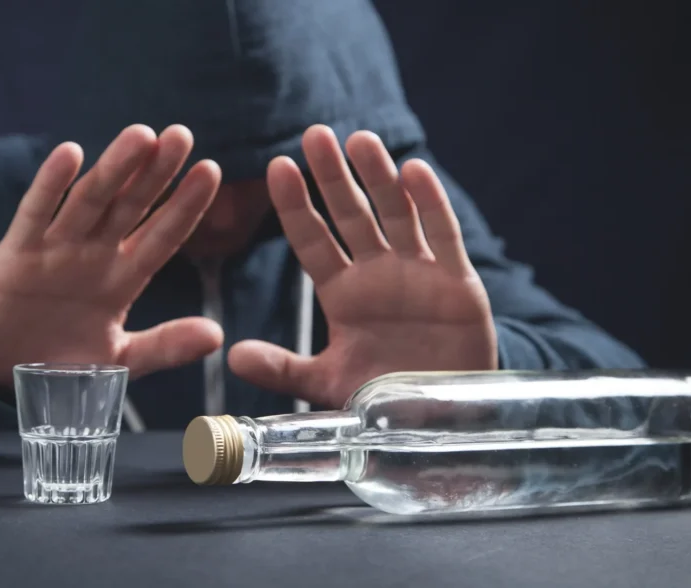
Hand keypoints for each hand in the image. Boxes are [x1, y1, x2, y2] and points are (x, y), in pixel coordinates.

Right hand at [0, 124, 223, 388]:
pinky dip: (51, 185)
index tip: (212, 171)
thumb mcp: (120, 360)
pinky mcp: (17, 254)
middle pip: (130, 206)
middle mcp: (93, 255)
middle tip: (181, 135)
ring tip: (141, 135)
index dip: (185, 205)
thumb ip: (166, 346)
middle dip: (155, 172)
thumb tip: (218, 335)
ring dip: (114, 168)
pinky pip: (36, 214)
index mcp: (122, 278)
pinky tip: (70, 153)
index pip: (162, 236)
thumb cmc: (61, 363)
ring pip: (90, 201)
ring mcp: (56, 250)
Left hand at [228, 125, 496, 407]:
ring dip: (379, 177)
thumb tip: (232, 354)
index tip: (276, 167)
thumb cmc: (385, 399)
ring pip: (395, 214)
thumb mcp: (327, 385)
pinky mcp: (458, 283)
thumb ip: (282, 369)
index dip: (296, 205)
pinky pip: (443, 235)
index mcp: (343, 294)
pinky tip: (414, 170)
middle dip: (333, 176)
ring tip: (359, 139)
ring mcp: (418, 274)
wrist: (442, 422)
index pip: (312, 240)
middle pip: (351, 215)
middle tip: (314, 134)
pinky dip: (431, 204)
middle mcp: (377, 275)